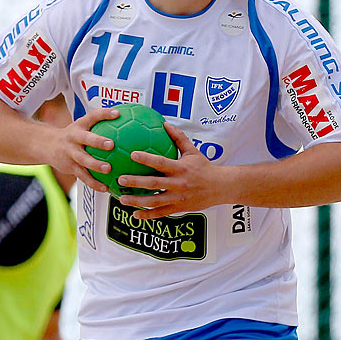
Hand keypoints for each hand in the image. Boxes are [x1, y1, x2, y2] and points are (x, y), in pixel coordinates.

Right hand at [50, 104, 120, 192]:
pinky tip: (106, 189)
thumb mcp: (83, 126)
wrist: (48, 146)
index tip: (117, 113)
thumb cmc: (74, 136)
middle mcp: (74, 137)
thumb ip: (101, 125)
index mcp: (80, 125)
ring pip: (83, 159)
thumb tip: (128, 121)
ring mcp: (71, 152)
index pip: (92, 116)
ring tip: (108, 169)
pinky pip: (83, 176)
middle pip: (86, 138)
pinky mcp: (70, 166)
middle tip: (111, 144)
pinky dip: (94, 183)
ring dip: (96, 165)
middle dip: (97, 141)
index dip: (104, 114)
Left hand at [113, 123, 233, 218]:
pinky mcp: (179, 208)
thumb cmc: (205, 167)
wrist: (220, 187)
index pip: (161, 162)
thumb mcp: (193, 151)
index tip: (132, 154)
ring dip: (137, 201)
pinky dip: (148, 215)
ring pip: (154, 201)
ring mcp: (178, 198)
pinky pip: (161, 213)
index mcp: (181, 168)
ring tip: (122, 199)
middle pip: (154, 183)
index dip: (146, 158)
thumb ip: (178, 138)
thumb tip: (164, 124)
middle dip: (135, 182)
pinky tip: (135, 215)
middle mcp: (178, 184)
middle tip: (120, 179)